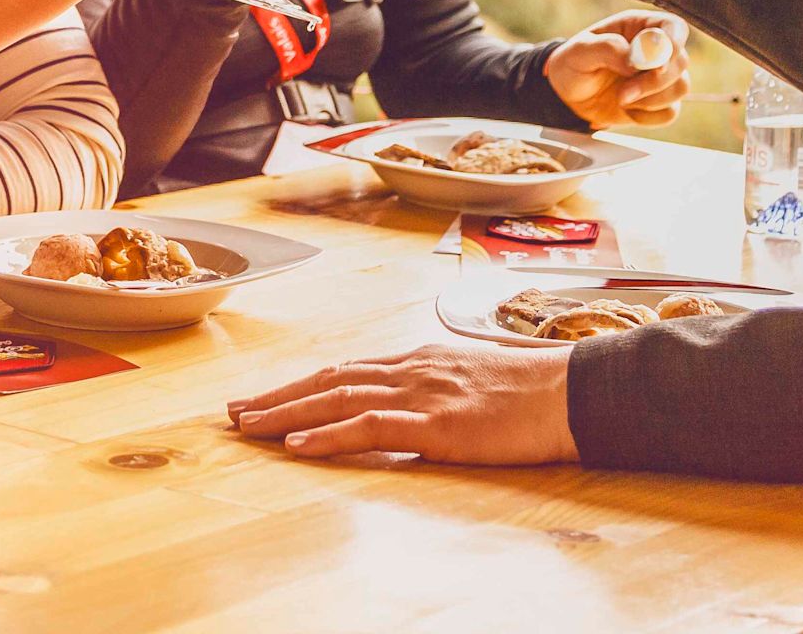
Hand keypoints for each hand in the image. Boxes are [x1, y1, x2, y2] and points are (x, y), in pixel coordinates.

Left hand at [228, 343, 578, 464]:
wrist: (569, 391)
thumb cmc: (529, 391)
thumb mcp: (472, 383)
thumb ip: (436, 390)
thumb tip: (410, 410)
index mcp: (418, 359)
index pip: (345, 370)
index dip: (301, 383)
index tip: (264, 397)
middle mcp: (410, 367)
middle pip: (329, 379)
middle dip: (278, 396)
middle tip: (233, 412)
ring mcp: (421, 392)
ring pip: (337, 398)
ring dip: (286, 412)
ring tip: (247, 427)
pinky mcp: (435, 423)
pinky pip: (369, 426)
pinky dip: (327, 433)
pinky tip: (297, 444)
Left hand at [547, 11, 690, 130]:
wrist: (567, 95)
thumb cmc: (574, 63)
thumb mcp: (580, 50)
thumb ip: (608, 48)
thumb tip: (636, 61)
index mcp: (640, 27)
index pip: (674, 27)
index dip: (672, 44)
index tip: (654, 65)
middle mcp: (655, 50)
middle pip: (681, 61)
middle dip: (654, 81)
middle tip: (623, 93)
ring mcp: (659, 76)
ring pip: (681, 87)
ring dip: (651, 100)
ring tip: (621, 99)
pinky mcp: (657, 102)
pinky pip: (670, 112)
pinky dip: (648, 117)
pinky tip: (627, 110)